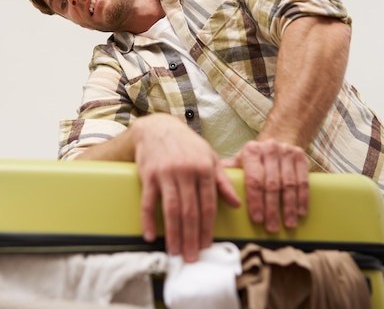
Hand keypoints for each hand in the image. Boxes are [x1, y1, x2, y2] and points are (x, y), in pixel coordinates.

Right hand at [132, 114, 240, 261]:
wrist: (158, 127)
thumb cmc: (187, 144)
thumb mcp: (210, 157)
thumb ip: (223, 181)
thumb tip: (236, 204)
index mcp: (205, 168)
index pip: (208, 205)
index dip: (207, 228)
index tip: (206, 245)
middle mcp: (186, 171)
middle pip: (190, 211)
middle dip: (191, 237)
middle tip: (191, 257)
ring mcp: (166, 173)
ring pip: (171, 210)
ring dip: (173, 234)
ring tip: (175, 252)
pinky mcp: (148, 175)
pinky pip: (148, 202)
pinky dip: (148, 220)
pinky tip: (149, 235)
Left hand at [223, 139, 308, 231]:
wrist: (277, 138)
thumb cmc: (254, 158)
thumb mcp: (239, 161)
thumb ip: (228, 174)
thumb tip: (211, 188)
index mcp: (251, 150)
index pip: (253, 180)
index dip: (255, 201)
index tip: (257, 219)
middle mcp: (269, 148)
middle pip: (271, 184)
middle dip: (271, 208)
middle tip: (271, 227)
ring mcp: (286, 151)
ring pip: (288, 184)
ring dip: (289, 207)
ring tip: (287, 224)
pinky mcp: (300, 156)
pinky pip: (303, 180)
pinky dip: (302, 198)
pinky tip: (300, 212)